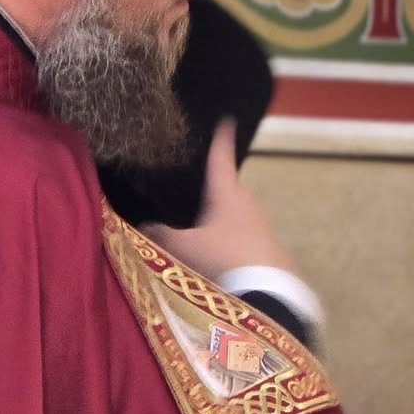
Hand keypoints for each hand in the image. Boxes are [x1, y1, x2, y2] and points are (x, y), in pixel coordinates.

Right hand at [144, 119, 296, 280]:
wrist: (270, 293)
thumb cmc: (224, 258)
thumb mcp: (184, 248)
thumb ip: (160, 235)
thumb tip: (143, 225)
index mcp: (227, 192)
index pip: (220, 158)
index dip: (220, 139)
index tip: (226, 120)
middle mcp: (246, 202)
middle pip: (227, 188)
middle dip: (213, 186)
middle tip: (194, 184)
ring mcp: (260, 224)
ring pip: (234, 213)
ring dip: (220, 216)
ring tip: (199, 224)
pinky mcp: (267, 246)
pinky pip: (241, 234)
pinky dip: (228, 236)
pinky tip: (217, 252)